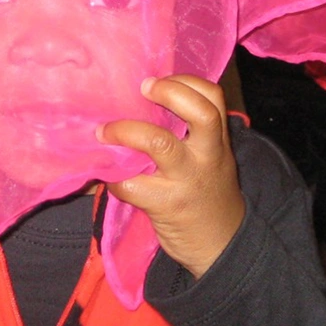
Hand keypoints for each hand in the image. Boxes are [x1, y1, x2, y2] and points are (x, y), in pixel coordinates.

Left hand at [97, 75, 244, 278]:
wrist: (220, 245)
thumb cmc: (207, 194)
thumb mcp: (212, 159)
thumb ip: (193, 133)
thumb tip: (144, 102)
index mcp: (217, 141)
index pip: (213, 97)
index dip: (186, 80)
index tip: (159, 79)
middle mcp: (207, 156)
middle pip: (200, 113)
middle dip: (169, 92)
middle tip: (142, 88)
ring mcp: (186, 181)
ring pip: (159, 143)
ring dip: (125, 131)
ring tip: (104, 131)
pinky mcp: (165, 205)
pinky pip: (131, 183)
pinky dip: (113, 176)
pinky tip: (107, 173)